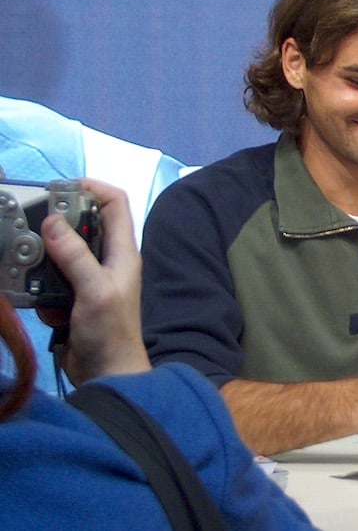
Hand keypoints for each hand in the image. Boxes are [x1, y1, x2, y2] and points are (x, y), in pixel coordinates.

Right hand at [38, 179, 149, 383]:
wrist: (106, 375)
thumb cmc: (110, 333)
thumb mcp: (94, 290)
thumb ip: (75, 256)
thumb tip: (54, 220)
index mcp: (123, 253)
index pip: (116, 204)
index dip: (94, 187)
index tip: (62, 186)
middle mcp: (108, 261)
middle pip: (81, 225)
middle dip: (56, 225)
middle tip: (31, 227)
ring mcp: (89, 280)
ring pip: (60, 254)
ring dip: (45, 264)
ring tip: (33, 274)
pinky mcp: (72, 298)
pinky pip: (50, 282)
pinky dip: (44, 292)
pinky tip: (47, 309)